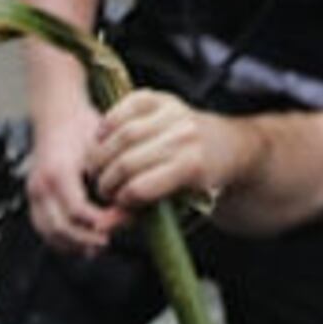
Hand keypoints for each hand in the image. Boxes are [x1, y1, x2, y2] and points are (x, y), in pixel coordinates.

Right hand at [22, 101, 124, 254]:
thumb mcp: (102, 148)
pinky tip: (79, 243)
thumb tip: (126, 209)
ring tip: (94, 247)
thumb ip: (112, 177)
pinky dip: (60, 240)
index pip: (78, 211)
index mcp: (58, 173)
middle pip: (60, 228)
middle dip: (86, 239)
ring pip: (49, 233)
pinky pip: (43, 228)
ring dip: (72, 245)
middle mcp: (41, 186)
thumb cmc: (83, 127)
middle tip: (108, 241)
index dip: (99, 223)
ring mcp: (33, 193)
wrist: (57, 115)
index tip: (117, 225)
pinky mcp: (33, 198)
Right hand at [87, 92, 245, 218]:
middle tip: (101, 187)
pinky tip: (102, 140)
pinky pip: (125, 107)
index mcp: (192, 166)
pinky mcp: (162, 97)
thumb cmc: (194, 182)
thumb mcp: (173, 204)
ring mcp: (174, 112)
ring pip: (123, 134)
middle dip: (106, 179)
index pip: (139, 187)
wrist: (225, 146)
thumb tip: (101, 226)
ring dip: (100, 153)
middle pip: (127, 161)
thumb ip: (136, 214)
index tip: (115, 203)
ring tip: (97, 167)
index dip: (120, 199)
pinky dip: (108, 124)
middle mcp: (185, 135)